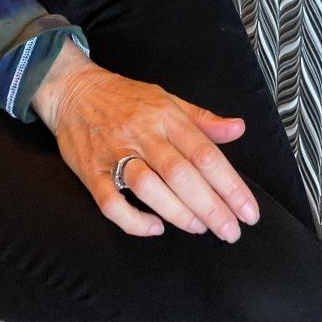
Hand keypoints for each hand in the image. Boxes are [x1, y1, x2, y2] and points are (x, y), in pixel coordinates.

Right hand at [33, 42, 258, 240]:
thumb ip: (203, 120)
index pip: (204, 153)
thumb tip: (239, 129)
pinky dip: (133, 220)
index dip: (230, 185)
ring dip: (177, 212)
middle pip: (180, 173)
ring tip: (199, 229)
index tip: (249, 212)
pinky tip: (154, 228)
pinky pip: (110, 201)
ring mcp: (114, 151)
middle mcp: (142, 133)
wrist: (73, 89)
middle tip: (231, 232)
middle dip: (210, 207)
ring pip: (148, 186)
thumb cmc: (125, 97)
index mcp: (165, 115)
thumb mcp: (167, 99)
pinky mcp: (91, 170)